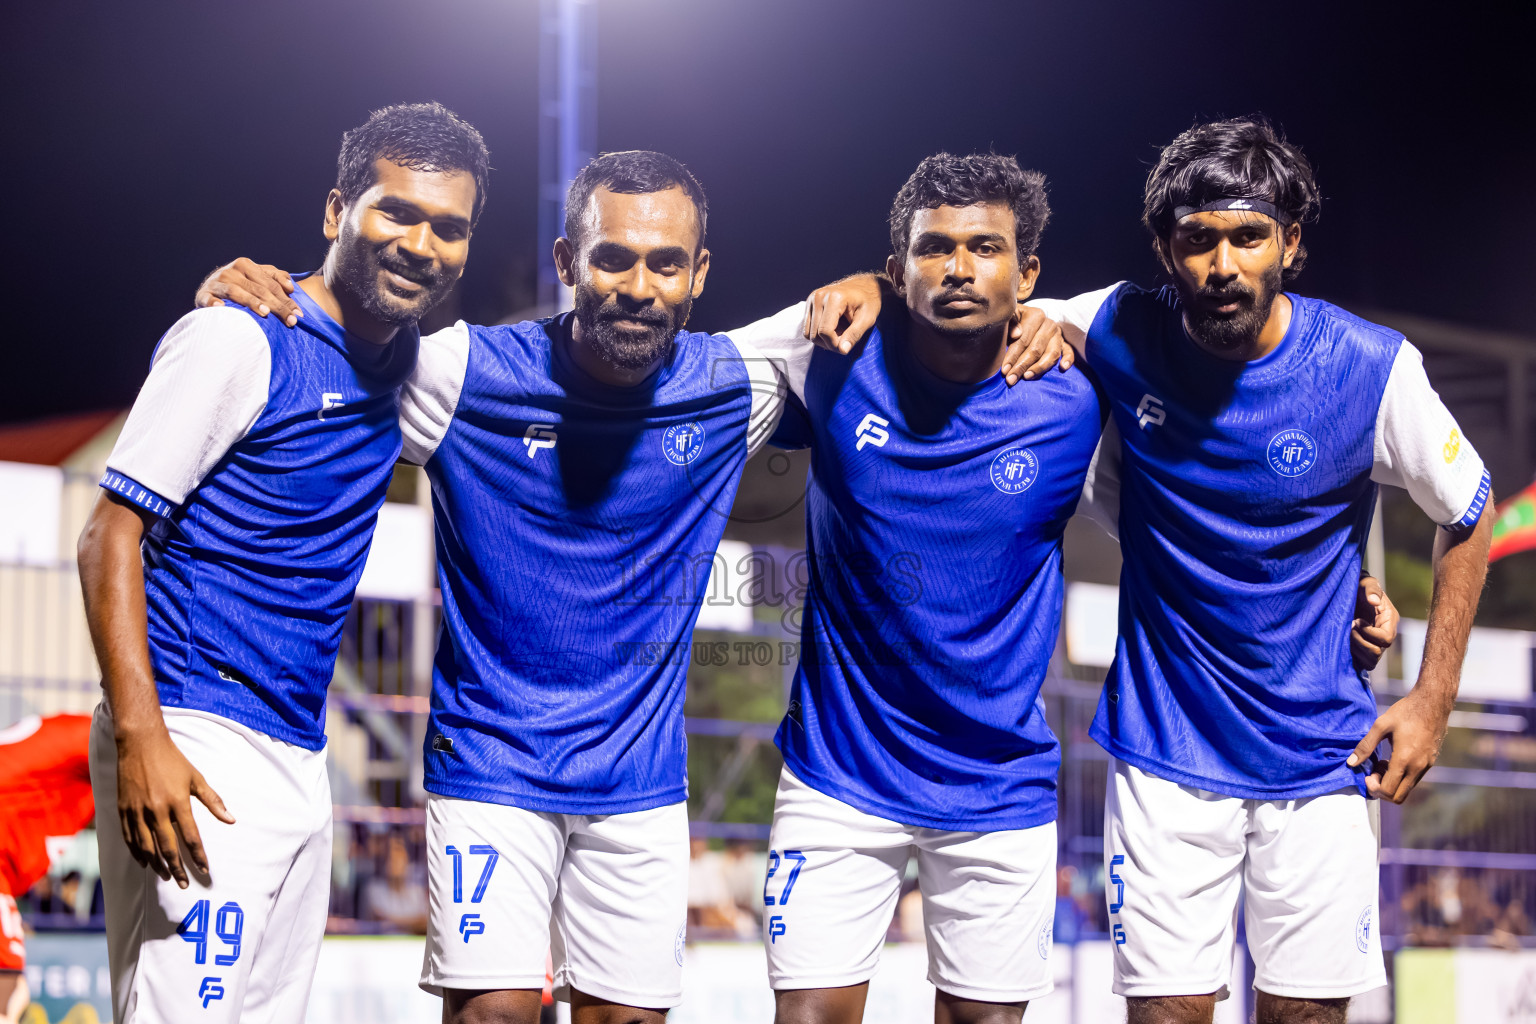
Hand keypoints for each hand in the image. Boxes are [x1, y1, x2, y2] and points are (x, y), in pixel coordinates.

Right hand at [114, 727, 234, 886]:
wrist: (140, 744)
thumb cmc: (172, 760)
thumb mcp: (196, 778)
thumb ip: (213, 801)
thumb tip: (231, 820)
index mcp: (177, 802)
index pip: (191, 837)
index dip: (198, 856)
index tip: (205, 870)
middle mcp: (156, 810)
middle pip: (167, 847)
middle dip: (177, 868)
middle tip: (184, 883)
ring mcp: (137, 811)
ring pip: (146, 846)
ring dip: (157, 864)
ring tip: (167, 876)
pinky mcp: (122, 810)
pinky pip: (129, 837)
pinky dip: (137, 852)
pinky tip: (144, 861)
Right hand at [195, 258, 300, 326]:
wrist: (209, 289)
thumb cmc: (239, 285)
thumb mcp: (256, 278)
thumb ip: (274, 278)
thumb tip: (291, 287)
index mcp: (246, 265)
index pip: (271, 283)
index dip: (287, 299)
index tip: (299, 314)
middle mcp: (231, 271)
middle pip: (259, 289)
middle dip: (277, 306)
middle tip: (291, 321)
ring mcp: (217, 282)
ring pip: (236, 292)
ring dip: (251, 302)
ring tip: (265, 312)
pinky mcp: (204, 294)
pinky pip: (208, 298)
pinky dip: (214, 303)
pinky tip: (221, 308)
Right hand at [802, 273, 884, 353]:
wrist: (864, 285)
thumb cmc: (868, 301)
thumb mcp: (868, 318)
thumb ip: (855, 334)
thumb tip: (842, 350)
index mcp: (834, 298)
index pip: (825, 331)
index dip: (834, 344)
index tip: (846, 346)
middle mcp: (819, 297)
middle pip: (815, 335)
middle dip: (829, 343)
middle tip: (844, 340)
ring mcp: (812, 299)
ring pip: (808, 333)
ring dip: (823, 340)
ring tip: (839, 333)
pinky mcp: (809, 303)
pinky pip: (807, 328)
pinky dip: (818, 333)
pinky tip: (832, 328)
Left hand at [1000, 306, 1073, 384]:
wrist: (1022, 318)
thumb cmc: (1012, 320)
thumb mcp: (1007, 317)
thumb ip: (1010, 322)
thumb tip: (1016, 334)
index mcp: (1036, 316)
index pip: (1023, 340)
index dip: (1013, 356)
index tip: (1004, 370)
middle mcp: (1049, 325)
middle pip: (1036, 349)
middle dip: (1022, 366)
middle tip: (1011, 379)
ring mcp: (1057, 334)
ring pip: (1052, 353)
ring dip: (1040, 367)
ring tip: (1027, 377)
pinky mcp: (1063, 342)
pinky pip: (1068, 351)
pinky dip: (1068, 359)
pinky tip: (1063, 368)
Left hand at [1347, 688, 1450, 803]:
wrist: (1433, 703)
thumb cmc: (1406, 711)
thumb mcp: (1381, 725)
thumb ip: (1365, 746)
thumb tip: (1350, 763)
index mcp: (1404, 760)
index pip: (1388, 791)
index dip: (1373, 788)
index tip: (1367, 774)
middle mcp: (1418, 768)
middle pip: (1398, 797)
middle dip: (1382, 789)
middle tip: (1373, 771)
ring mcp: (1426, 766)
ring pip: (1406, 789)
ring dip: (1391, 782)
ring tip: (1381, 763)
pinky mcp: (1430, 763)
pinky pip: (1413, 780)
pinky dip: (1401, 777)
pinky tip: (1392, 759)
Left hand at [1351, 575, 1398, 670]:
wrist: (1345, 592)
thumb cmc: (1358, 586)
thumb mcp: (1365, 583)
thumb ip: (1371, 589)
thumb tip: (1374, 601)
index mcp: (1388, 620)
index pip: (1386, 639)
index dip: (1369, 633)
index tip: (1355, 622)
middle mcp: (1383, 635)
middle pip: (1377, 653)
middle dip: (1360, 642)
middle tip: (1347, 629)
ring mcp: (1373, 644)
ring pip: (1370, 661)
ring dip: (1355, 650)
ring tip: (1344, 635)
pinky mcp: (1362, 651)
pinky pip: (1361, 664)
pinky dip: (1351, 657)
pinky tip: (1341, 643)